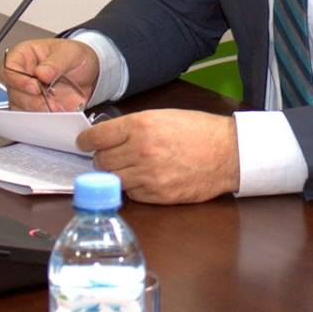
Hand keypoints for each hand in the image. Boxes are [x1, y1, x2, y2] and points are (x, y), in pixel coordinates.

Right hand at [0, 37, 97, 110]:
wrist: (90, 72)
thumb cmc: (75, 56)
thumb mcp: (71, 53)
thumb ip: (56, 63)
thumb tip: (41, 72)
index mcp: (24, 56)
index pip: (9, 68)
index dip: (18, 80)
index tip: (34, 87)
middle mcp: (21, 75)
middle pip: (13, 92)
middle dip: (32, 100)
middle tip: (49, 101)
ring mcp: (26, 93)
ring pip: (20, 107)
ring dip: (39, 111)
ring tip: (57, 107)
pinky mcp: (34, 108)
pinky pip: (31, 118)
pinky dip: (44, 119)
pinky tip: (57, 113)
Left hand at [82, 109, 238, 202]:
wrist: (228, 153)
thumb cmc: (199, 131)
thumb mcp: (163, 117)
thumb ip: (134, 127)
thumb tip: (107, 137)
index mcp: (141, 126)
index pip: (97, 137)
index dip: (86, 141)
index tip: (84, 143)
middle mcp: (141, 150)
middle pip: (101, 161)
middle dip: (102, 158)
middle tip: (111, 155)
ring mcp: (148, 175)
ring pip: (113, 179)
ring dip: (116, 174)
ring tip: (129, 167)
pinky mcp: (157, 195)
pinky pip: (131, 193)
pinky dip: (133, 187)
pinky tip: (146, 178)